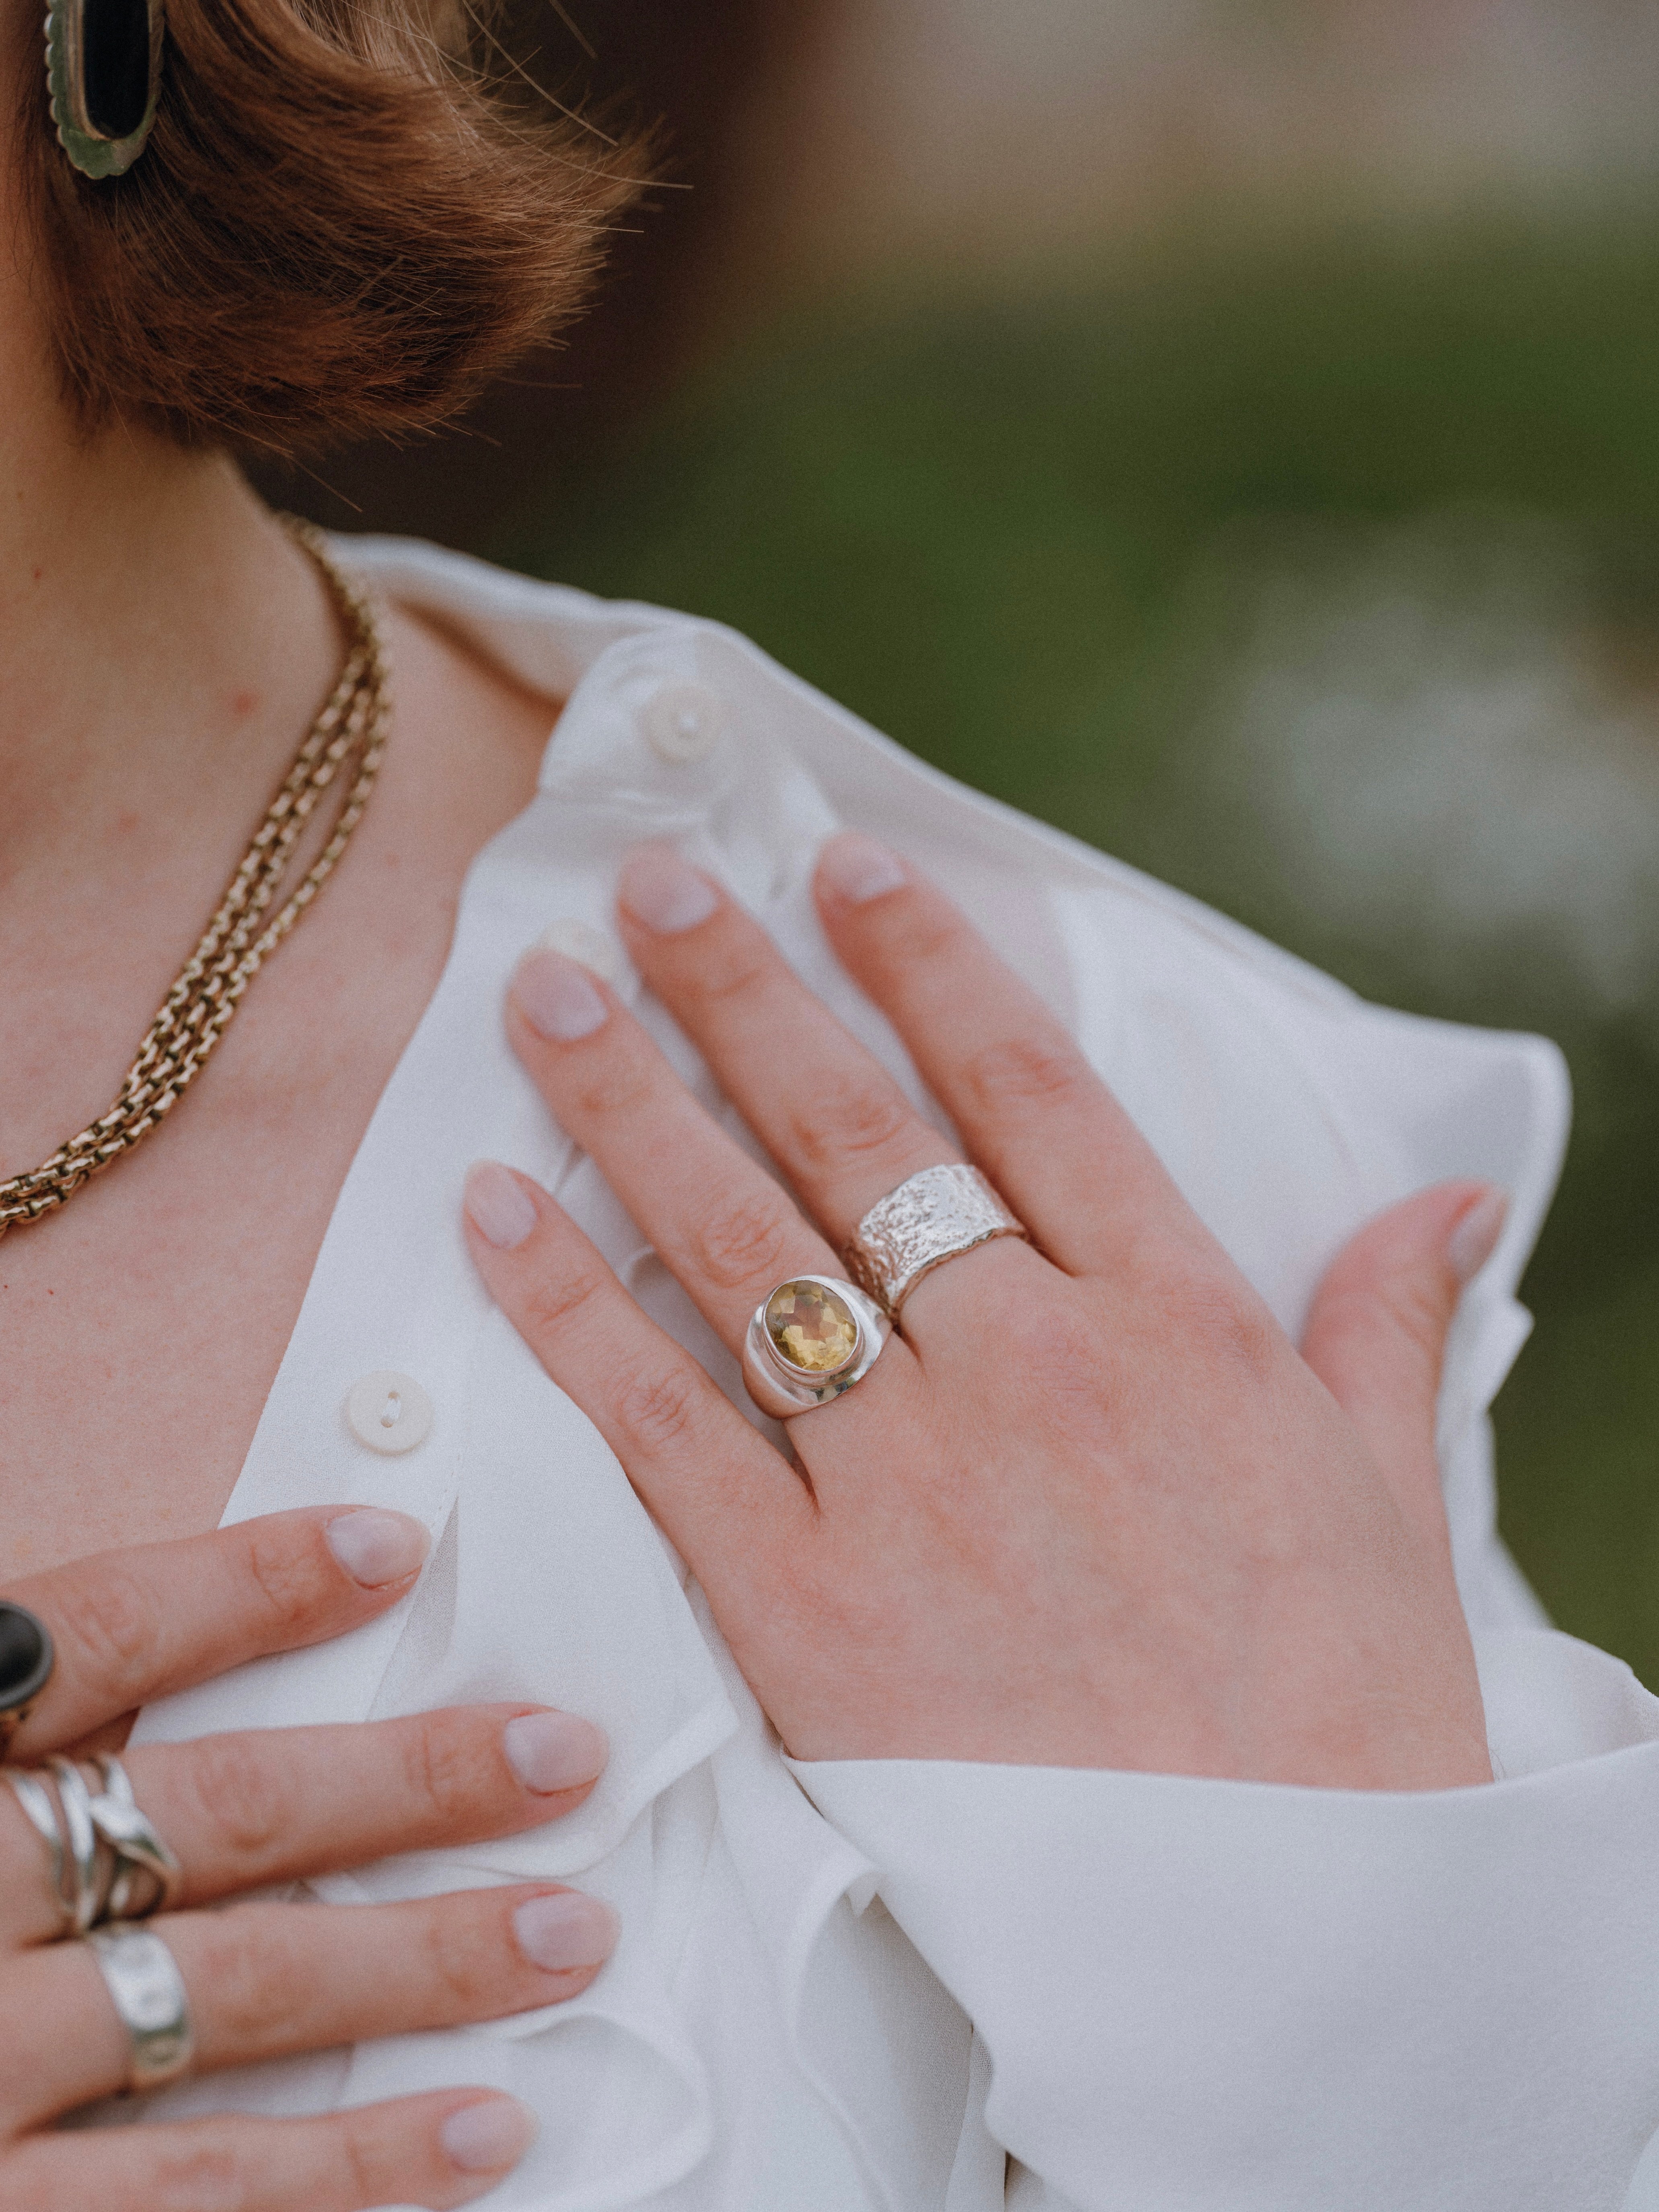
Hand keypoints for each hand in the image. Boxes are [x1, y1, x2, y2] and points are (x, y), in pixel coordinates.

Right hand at [0, 1508, 615, 2209]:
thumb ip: (13, 1696)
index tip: (392, 1542)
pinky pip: (192, 2207)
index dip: (248, 1584)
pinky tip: (482, 2142)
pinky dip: (348, 2177)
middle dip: (406, 1782)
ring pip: (232, 2002)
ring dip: (424, 1970)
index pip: (88, 1637)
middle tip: (569, 1753)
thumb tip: (82, 1651)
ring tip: (572, 1935)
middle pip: (208, 1813)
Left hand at [464, 836, 1499, 1791]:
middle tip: (648, 885)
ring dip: (629, 1107)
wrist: (1278, 1937)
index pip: (1028, 1088)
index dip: (926, 959)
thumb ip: (1388, 1327)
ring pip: (740, 1251)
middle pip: (854, 1137)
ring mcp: (912, 1485)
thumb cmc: (1345, 1712)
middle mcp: (1030, 1371)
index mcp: (1175, 1326)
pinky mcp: (810, 1610)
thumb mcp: (1389, 1498)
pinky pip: (665, 1430)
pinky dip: (570, 1315)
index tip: (842, 865)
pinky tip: (496, 1213)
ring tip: (543, 1000)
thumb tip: (1451, 1200)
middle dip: (741, 993)